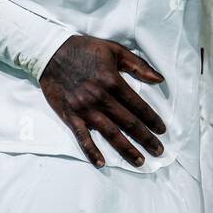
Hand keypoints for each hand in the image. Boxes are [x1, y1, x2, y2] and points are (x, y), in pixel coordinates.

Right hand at [39, 34, 166, 168]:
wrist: (51, 52)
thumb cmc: (85, 49)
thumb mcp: (115, 50)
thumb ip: (138, 65)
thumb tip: (160, 79)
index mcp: (113, 81)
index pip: (138, 106)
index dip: (152, 119)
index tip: (162, 130)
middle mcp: (101, 98)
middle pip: (128, 123)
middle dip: (146, 138)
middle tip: (159, 151)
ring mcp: (84, 109)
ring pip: (110, 133)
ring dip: (126, 149)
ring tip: (140, 161)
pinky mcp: (70, 116)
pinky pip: (82, 137)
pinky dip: (91, 151)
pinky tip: (101, 163)